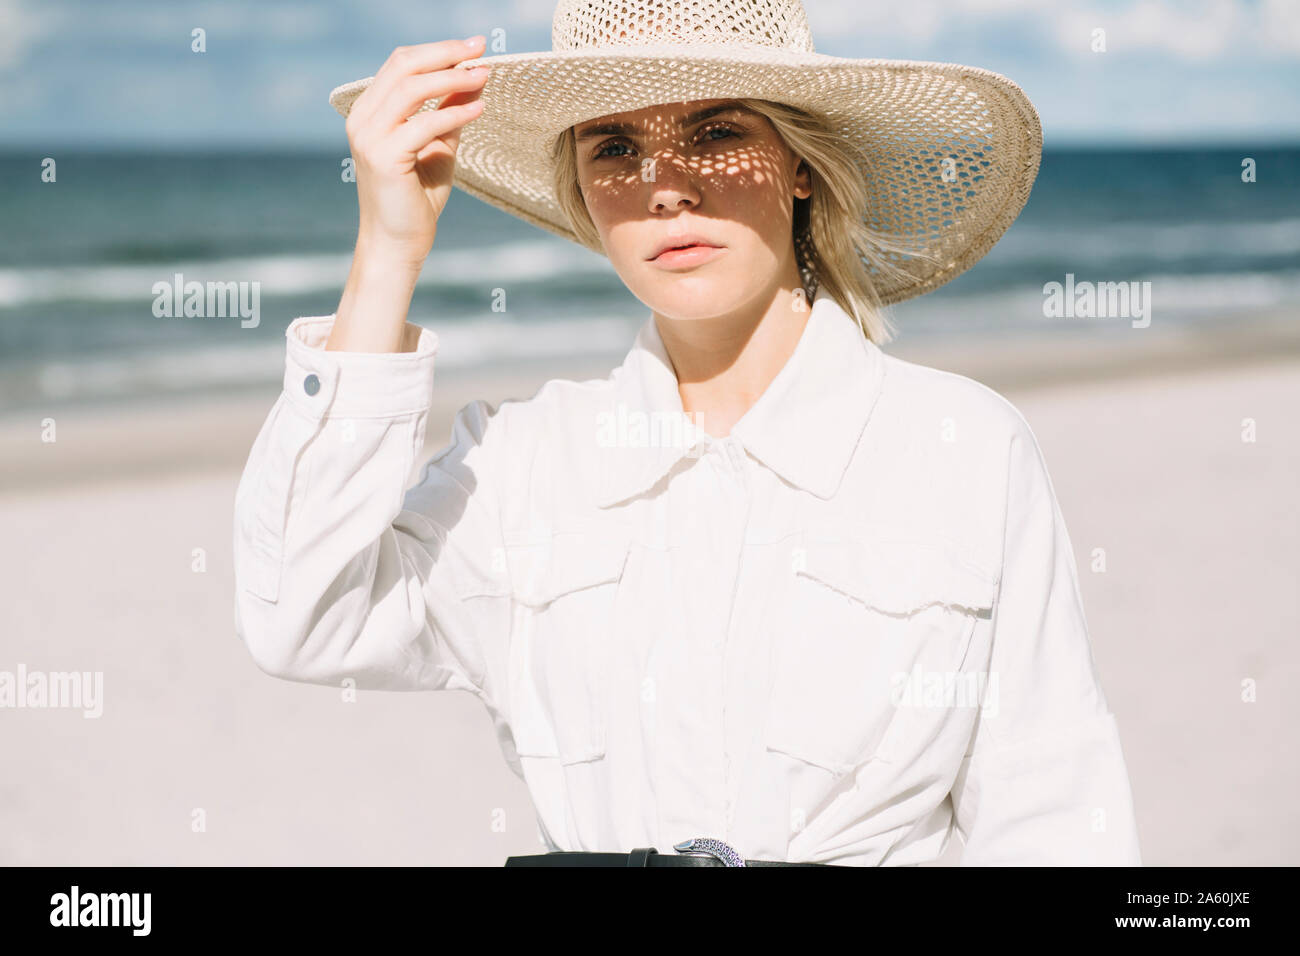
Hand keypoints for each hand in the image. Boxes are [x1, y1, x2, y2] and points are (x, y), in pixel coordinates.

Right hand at [344, 36, 490, 264]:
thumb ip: (450, 109)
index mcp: (370, 111)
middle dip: (446, 53)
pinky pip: (424, 124)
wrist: (398, 242)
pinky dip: (454, 113)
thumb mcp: (439, 144)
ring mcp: (368, 137)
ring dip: (452, 78)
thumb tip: (475, 75)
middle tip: (481, 49)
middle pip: (404, 66)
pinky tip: (479, 108)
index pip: (401, 64)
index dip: (438, 50)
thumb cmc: (417, 198)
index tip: (474, 46)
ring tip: (484, 74)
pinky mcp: (383, 157)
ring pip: (411, 88)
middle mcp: (362, 119)